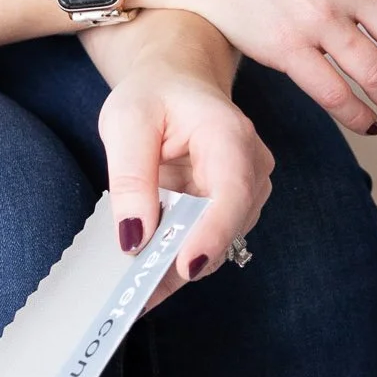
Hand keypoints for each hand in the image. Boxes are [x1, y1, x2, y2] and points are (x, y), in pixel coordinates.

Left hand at [93, 30, 272, 300]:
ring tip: (130, 292)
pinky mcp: (232, 210)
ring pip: (216, 244)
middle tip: (133, 295)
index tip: (186, 267)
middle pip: (225, 227)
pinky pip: (205, 244)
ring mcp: (247, 191)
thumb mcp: (125, 122)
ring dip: (175, 268)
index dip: (212, 233)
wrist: (176, 82)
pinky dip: (174, 262)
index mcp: (229, 134)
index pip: (231, 191)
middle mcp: (250, 166)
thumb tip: (134, 237)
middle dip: (180, 262)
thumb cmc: (152, 95)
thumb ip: (130, 178)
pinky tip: (143, 280)